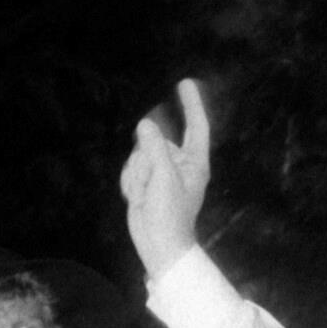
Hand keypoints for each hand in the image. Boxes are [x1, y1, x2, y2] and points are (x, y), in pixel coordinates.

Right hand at [121, 76, 211, 277]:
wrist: (157, 244)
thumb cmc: (170, 214)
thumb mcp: (164, 177)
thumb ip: (155, 147)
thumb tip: (146, 124)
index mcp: (194, 163)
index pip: (196, 127)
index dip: (191, 104)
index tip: (184, 83)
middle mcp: (179, 164)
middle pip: (156, 142)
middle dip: (146, 161)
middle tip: (151, 186)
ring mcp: (161, 173)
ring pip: (139, 155)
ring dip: (137, 175)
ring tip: (145, 196)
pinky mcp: (145, 182)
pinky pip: (131, 169)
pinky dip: (130, 183)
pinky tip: (137, 199)